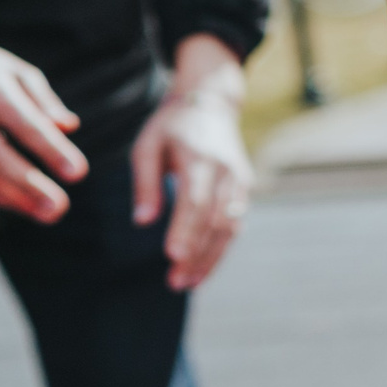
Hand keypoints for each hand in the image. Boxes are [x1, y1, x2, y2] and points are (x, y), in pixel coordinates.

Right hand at [0, 0, 85, 220]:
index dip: (50, 149)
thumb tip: (69, 128)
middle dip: (27, 184)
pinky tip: (18, 203)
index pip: (23, 121)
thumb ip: (44, 102)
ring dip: (11, 197)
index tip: (78, 173)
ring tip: (45, 212)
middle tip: (59, 208)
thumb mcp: (18, 72)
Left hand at [128, 34, 250, 290]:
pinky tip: (203, 267)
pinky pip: (235, 223)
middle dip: (197, 254)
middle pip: (215, 220)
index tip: (172, 256)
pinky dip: (220, 248)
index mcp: (201, 159)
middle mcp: (226, 172)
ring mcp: (239, 181)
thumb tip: (143, 221)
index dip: (185, 230)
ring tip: (188, 282)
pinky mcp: (243, 189)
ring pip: (230, 227)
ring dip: (211, 258)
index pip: (195, 201)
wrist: (212, 104)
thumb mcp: (148, 146)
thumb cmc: (171, 127)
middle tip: (176, 283)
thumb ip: (145, 183)